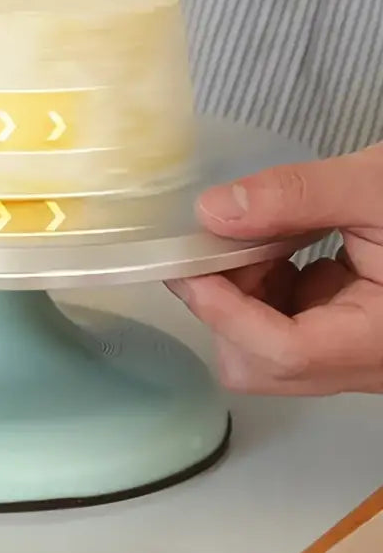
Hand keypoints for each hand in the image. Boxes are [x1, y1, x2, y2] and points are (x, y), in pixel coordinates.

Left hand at [165, 143, 382, 394]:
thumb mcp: (379, 187)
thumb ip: (299, 196)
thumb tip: (213, 211)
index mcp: (381, 338)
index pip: (286, 351)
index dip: (226, 313)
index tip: (189, 266)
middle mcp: (365, 364)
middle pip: (259, 364)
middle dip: (226, 305)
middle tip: (225, 245)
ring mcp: (351, 357)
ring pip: (260, 351)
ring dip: (241, 296)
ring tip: (262, 241)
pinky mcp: (341, 338)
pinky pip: (278, 330)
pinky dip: (262, 291)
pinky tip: (281, 251)